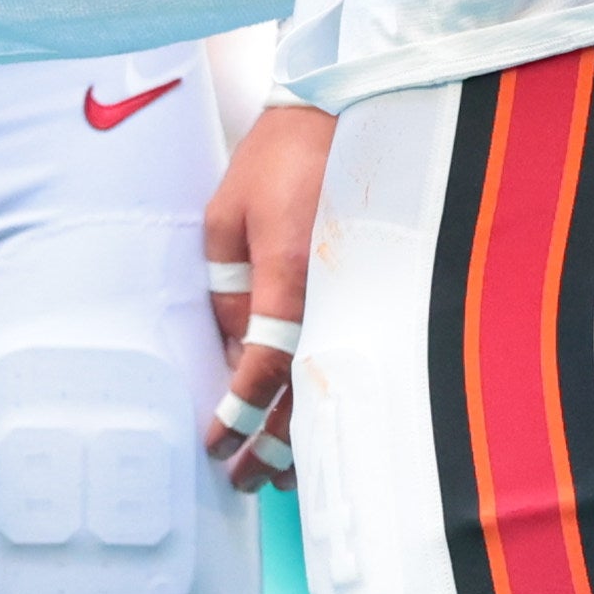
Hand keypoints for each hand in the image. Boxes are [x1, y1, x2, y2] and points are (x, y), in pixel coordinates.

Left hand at [198, 96, 324, 485]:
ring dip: (307, 436)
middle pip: (304, 395)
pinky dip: (335, 399)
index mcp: (288, 276)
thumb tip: (231, 349)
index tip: (214, 444)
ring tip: (281, 476)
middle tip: (244, 483)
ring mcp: (361, 295)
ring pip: (336, 386)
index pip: (263, 369)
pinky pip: (355, 358)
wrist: (351, 109)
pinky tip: (323, 427)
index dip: (237, 414)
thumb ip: (224, 288)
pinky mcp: (379, 290)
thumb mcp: (225, 214)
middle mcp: (332, 296)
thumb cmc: (278, 156)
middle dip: (272, 447)